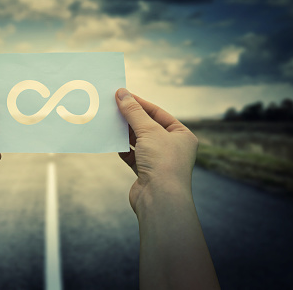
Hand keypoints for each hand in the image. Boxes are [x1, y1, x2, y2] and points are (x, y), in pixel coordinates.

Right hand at [115, 88, 197, 213]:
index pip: (158, 114)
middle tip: (113, 107)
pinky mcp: (145, 173)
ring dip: (125, 133)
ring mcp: (159, 161)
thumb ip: (133, 112)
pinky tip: (112, 142)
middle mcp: (173, 148)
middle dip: (130, 119)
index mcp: (182, 136)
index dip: (140, 104)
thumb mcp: (148, 131)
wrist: (159, 199)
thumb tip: (122, 93)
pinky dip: (123, 149)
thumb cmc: (163, 162)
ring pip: (139, 141)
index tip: (122, 95)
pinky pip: (132, 155)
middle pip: (147, 127)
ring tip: (110, 122)